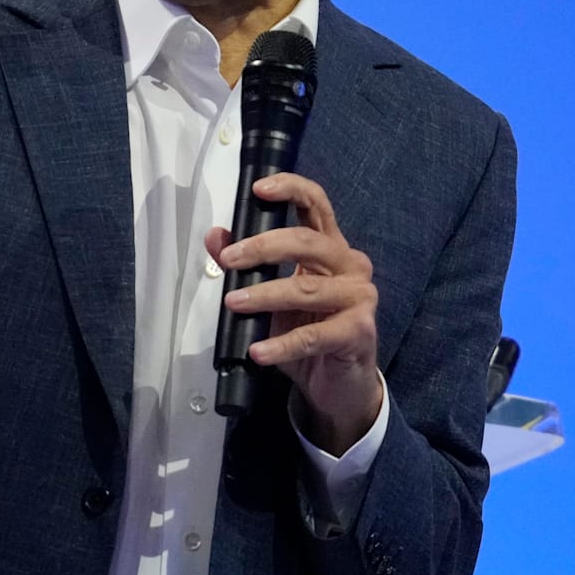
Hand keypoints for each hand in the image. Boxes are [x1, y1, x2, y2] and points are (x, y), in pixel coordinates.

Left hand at [209, 173, 382, 455]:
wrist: (341, 385)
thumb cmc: (309, 334)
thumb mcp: (271, 300)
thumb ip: (247, 267)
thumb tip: (215, 237)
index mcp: (331, 249)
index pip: (316, 205)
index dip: (290, 190)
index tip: (259, 189)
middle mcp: (351, 266)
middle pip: (307, 242)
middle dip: (262, 247)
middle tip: (229, 260)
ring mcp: (360, 298)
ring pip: (306, 288)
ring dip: (264, 295)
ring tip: (232, 302)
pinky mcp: (359, 331)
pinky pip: (315, 335)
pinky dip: (282, 344)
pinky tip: (259, 351)